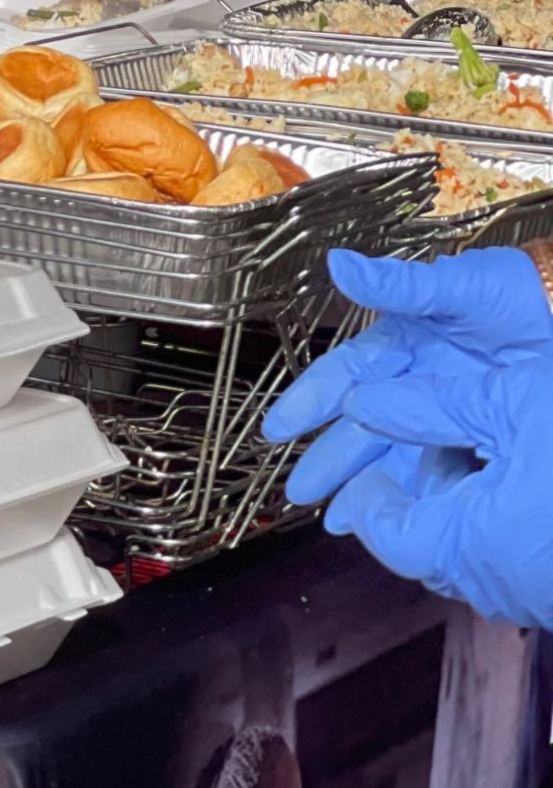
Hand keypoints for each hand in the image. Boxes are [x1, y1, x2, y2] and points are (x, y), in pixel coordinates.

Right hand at [265, 249, 552, 504]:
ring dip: (362, 488)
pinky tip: (396, 523)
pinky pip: (436, 474)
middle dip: (328, 460)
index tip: (277, 429)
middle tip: (299, 493)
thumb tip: (337, 263)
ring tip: (336, 522)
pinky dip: (413, 498)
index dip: (308, 402)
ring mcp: (441, 416)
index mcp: (398, 345)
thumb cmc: (512, 298)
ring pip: (392, 456)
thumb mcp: (455, 287)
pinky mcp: (473, 441)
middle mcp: (411, 384)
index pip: (344, 377)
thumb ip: (398, 283)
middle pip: (360, 427)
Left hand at [321, 348, 552, 627]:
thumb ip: (431, 408)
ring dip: (462, 504)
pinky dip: (502, 519)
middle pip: (427, 548)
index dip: (368, 487)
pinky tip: (523, 468)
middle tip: (425, 431)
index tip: (374, 440)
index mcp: (471, 545)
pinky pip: (514, 560)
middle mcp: (501, 586)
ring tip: (479, 440)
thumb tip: (365, 405)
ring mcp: (539, 596)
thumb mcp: (512, 402)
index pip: (385, 533)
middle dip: (414, 493)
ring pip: (472, 555)